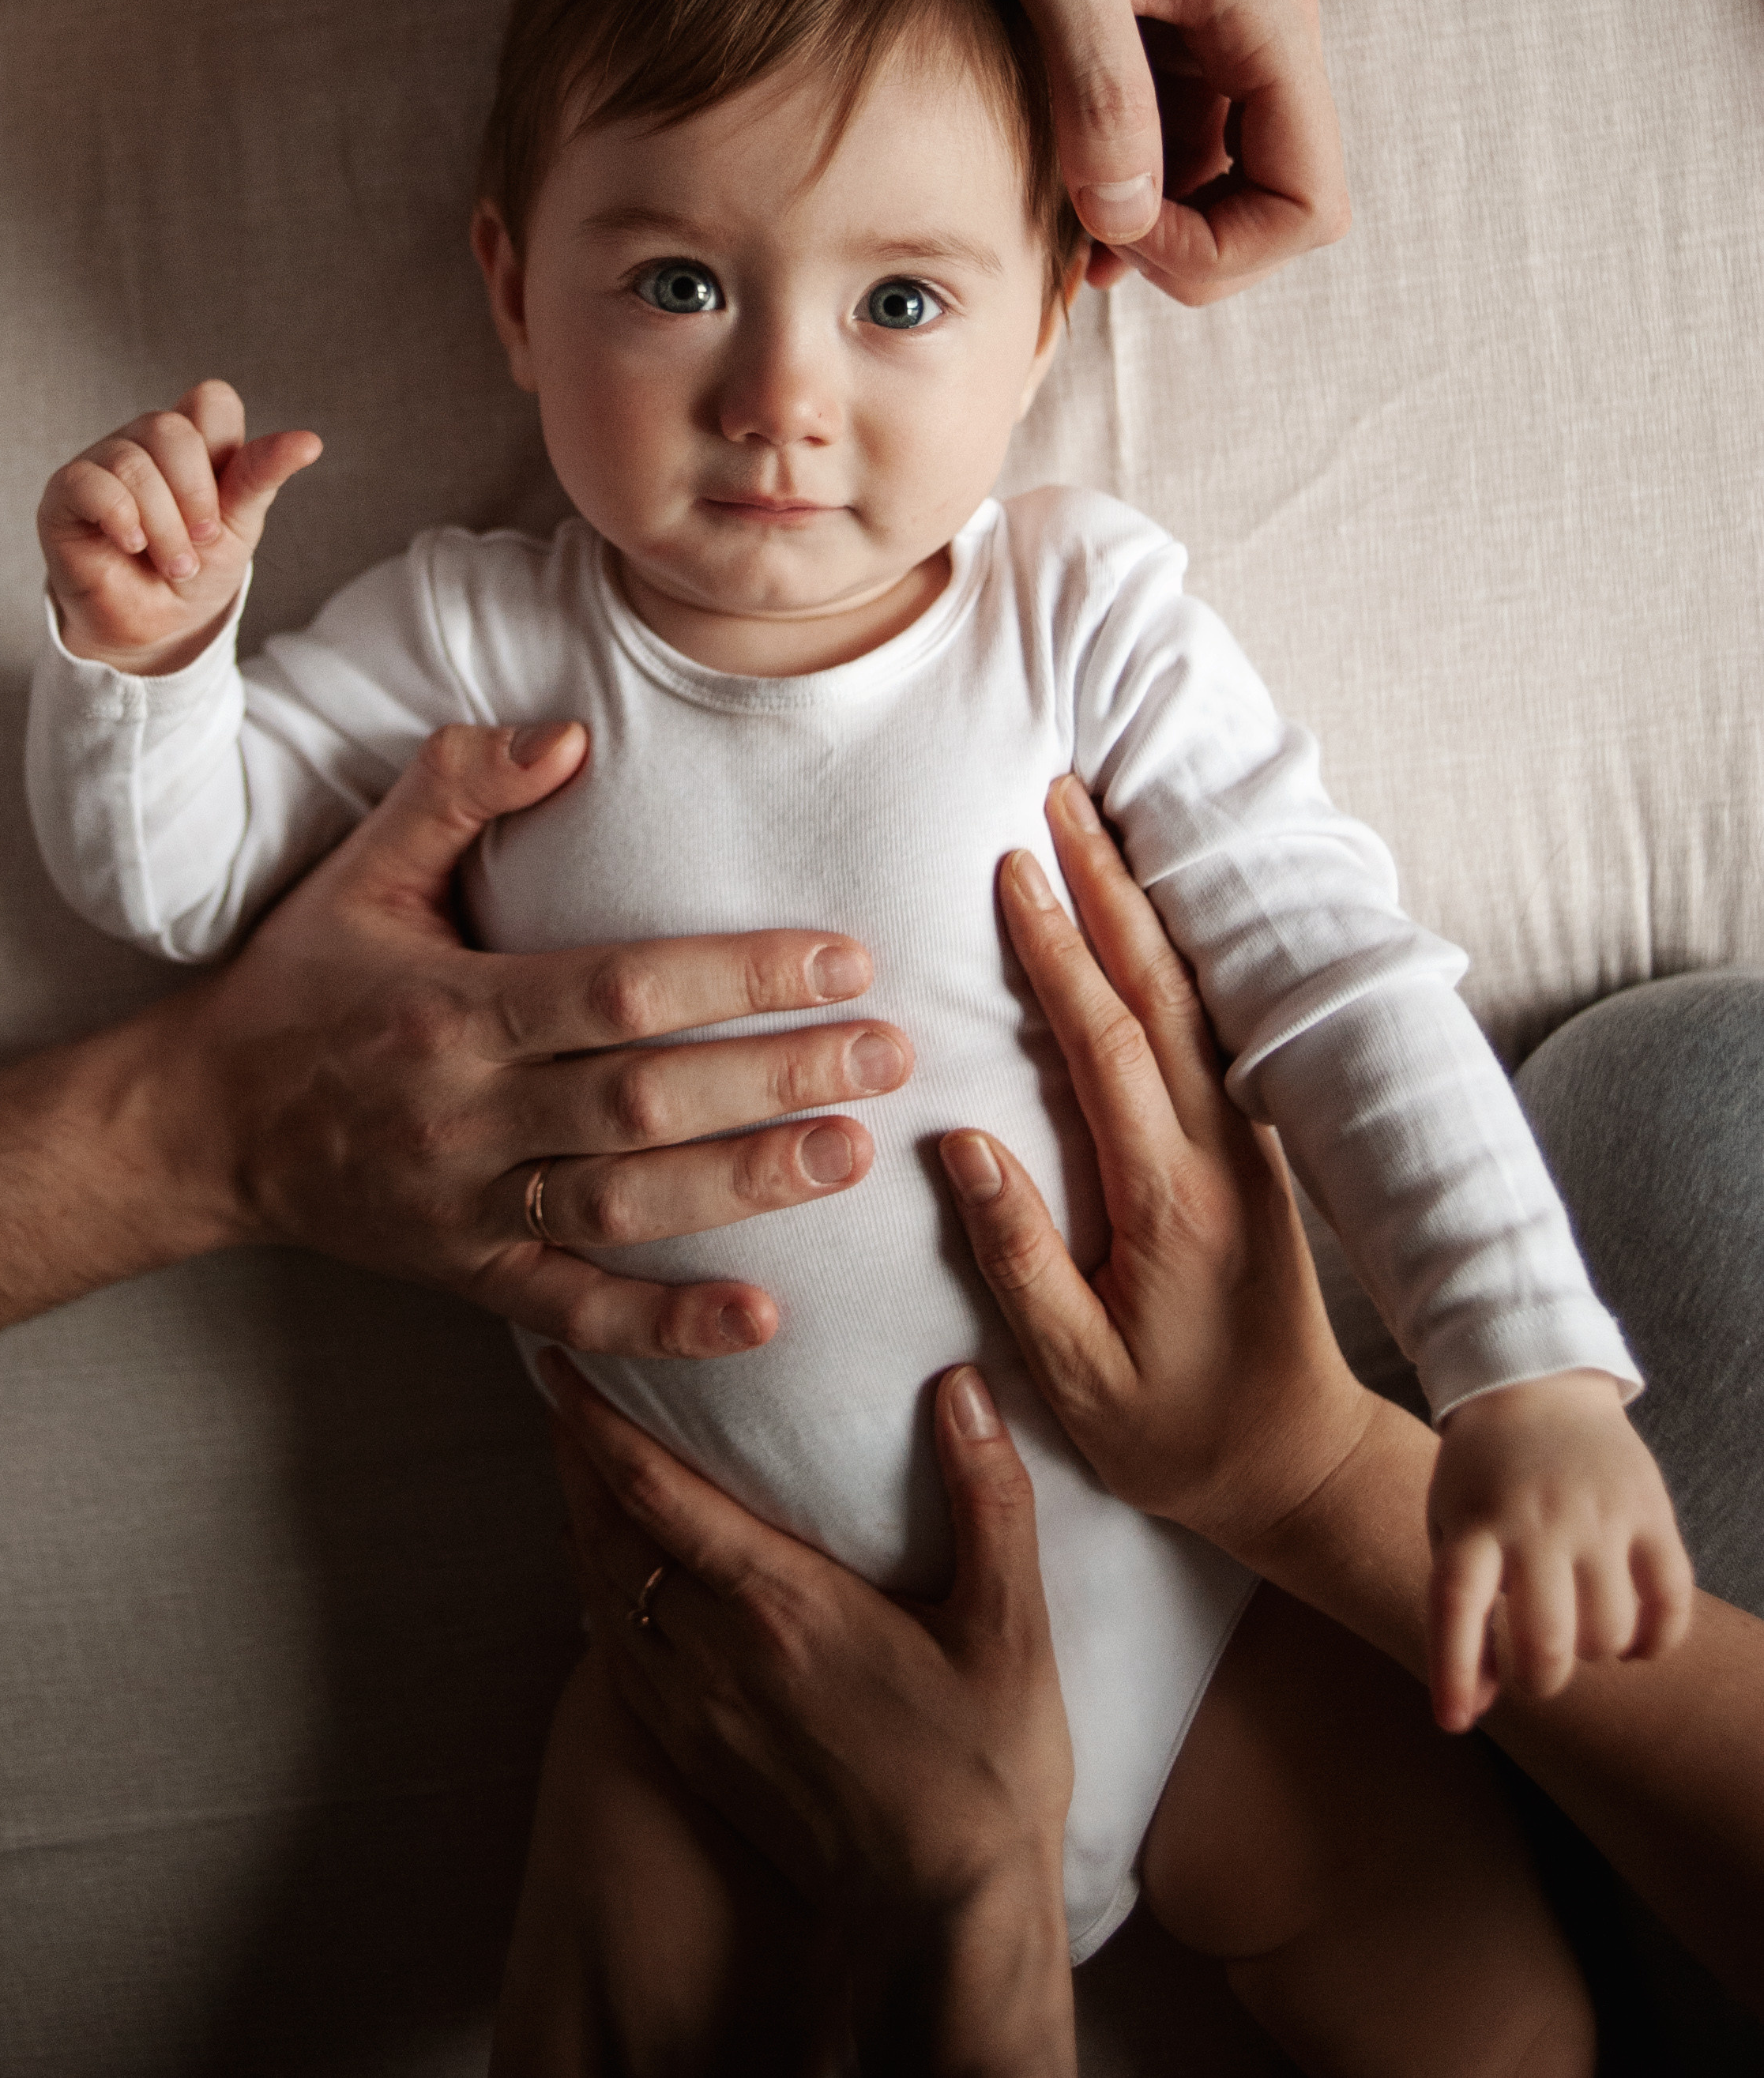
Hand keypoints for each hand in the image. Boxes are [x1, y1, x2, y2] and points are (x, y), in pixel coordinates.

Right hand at [37, 376, 320, 670]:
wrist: (157, 628)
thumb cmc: (196, 570)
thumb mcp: (240, 525)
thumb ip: (262, 476)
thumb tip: (310, 440)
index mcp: (193, 441)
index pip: (211, 402)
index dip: (226, 449)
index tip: (229, 507)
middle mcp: (145, 441)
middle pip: (171, 429)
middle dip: (195, 496)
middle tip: (202, 543)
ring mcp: (103, 460)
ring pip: (133, 462)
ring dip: (163, 523)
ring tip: (173, 562)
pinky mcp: (65, 491)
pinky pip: (89, 481)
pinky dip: (120, 516)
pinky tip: (131, 544)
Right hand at [186, 719, 909, 1356]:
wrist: (197, 1126)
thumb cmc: (301, 981)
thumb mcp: (361, 868)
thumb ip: (459, 787)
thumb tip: (570, 733)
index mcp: (450, 1008)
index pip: (618, 990)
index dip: (737, 977)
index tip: (842, 959)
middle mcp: (462, 1114)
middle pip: (641, 1101)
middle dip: (774, 1079)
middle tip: (889, 1054)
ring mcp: (465, 1207)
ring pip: (620, 1206)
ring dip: (744, 1185)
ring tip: (853, 1152)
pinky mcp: (466, 1276)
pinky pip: (572, 1311)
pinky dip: (665, 1326)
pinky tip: (762, 1319)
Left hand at [546, 1351, 1077, 2070]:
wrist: (943, 1918)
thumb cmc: (983, 1771)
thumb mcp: (1009, 1630)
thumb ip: (988, 1500)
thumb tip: (965, 1388)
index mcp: (781, 1607)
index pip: (657, 1495)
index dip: (600, 1425)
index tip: (567, 1364)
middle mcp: (717, 1655)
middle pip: (609, 1535)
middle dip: (574, 1457)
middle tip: (557, 1388)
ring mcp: (698, 1714)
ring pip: (604, 1595)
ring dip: (579, 1521)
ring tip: (573, 1464)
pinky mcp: (699, 1757)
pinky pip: (617, 1659)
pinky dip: (597, 1596)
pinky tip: (603, 1576)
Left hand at [893, 0, 1348, 299]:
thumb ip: (1099, 89)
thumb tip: (1129, 217)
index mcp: (1264, 9)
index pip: (1308, 201)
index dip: (1219, 252)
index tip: (1113, 235)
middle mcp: (1262, 24)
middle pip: (1277, 203)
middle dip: (1188, 247)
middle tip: (1080, 240)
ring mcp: (1218, 30)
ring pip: (1224, 182)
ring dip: (1150, 222)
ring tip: (1054, 218)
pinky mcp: (1168, 32)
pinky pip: (1176, 142)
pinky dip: (1125, 182)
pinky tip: (1052, 182)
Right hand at [935, 773, 1371, 1555]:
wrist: (1299, 1466)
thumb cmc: (1178, 1435)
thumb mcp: (1078, 1377)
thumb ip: (1019, 1260)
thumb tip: (959, 1143)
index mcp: (1168, 1200)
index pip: (1105, 1047)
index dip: (1057, 953)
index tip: (1013, 868)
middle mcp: (1217, 1153)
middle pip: (1157, 991)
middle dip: (1106, 884)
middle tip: (1062, 793)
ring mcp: (1243, 1144)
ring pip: (1190, 998)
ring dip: (1142, 904)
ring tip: (1098, 824)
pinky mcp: (1253, 1150)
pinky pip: (1209, 1028)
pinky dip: (1176, 955)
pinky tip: (1148, 917)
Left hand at [1428, 1371, 1693, 1721]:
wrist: (1533, 1386)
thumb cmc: (1482, 1478)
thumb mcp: (1450, 1529)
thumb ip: (1457, 1615)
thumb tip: (1471, 1713)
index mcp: (1473, 1523)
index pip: (1455, 1606)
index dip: (1454, 1672)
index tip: (1453, 1722)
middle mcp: (1535, 1519)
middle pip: (1546, 1638)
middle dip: (1543, 1679)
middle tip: (1538, 1667)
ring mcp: (1596, 1513)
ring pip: (1610, 1630)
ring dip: (1596, 1653)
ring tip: (1580, 1628)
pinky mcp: (1648, 1508)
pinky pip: (1670, 1600)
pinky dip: (1656, 1640)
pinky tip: (1635, 1640)